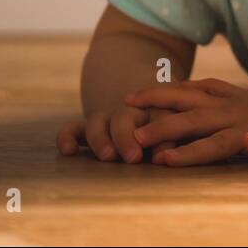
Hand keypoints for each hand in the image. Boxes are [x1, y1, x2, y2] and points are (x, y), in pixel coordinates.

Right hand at [57, 104, 176, 163]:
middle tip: (133, 157)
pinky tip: (67, 151)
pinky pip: (75, 128)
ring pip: (98, 122)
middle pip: (125, 119)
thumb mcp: (180, 124)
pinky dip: (68, 137)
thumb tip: (178, 157)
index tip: (160, 158)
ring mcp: (108, 117)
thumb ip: (179, 139)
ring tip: (108, 156)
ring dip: (101, 139)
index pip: (161, 120)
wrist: (144, 89)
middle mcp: (131, 112)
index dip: (162, 139)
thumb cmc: (171, 119)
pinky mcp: (91, 124)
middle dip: (127, 138)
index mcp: (158, 109)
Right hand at [124, 77, 247, 166]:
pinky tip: (175, 89)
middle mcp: (236, 112)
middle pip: (192, 119)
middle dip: (162, 127)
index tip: (157, 160)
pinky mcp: (240, 95)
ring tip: (132, 98)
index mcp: (246, 128)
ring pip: (192, 96)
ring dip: (163, 97)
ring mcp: (237, 100)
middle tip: (132, 136)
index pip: (210, 145)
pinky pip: (206, 87)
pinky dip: (186, 88)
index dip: (185, 154)